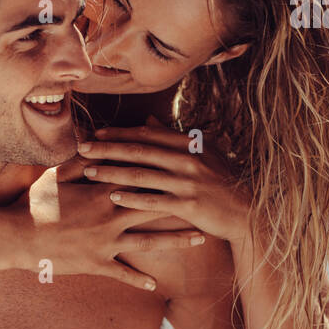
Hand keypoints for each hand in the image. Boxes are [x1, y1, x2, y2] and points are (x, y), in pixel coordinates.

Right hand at [16, 156, 206, 290]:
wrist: (16, 236)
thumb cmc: (33, 203)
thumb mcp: (55, 176)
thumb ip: (78, 162)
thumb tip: (93, 146)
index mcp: (102, 191)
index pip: (141, 176)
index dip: (166, 171)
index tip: (189, 167)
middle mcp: (111, 215)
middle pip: (156, 207)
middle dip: (185, 204)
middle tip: (209, 202)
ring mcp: (106, 242)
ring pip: (150, 241)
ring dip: (176, 240)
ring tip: (200, 240)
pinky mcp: (96, 263)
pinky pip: (122, 273)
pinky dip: (138, 279)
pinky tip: (155, 285)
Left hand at [76, 118, 251, 243]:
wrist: (245, 209)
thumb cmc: (221, 179)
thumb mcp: (202, 152)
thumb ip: (174, 136)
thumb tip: (150, 119)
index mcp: (188, 144)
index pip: (147, 134)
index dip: (119, 133)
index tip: (96, 134)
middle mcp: (186, 160)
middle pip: (139, 151)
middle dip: (107, 149)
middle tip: (82, 149)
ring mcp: (187, 183)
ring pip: (142, 175)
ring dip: (112, 172)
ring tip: (90, 171)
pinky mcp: (188, 205)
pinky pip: (153, 201)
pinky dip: (132, 198)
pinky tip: (112, 196)